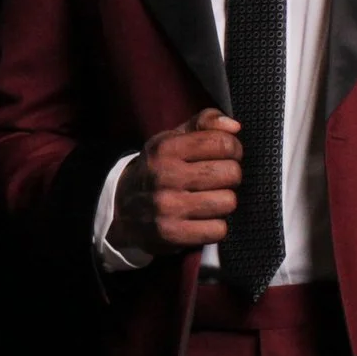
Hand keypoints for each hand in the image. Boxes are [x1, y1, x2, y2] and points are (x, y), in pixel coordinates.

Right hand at [108, 109, 243, 259]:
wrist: (121, 209)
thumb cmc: (159, 169)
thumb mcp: (174, 138)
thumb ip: (205, 122)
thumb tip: (235, 127)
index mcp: (166, 147)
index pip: (223, 143)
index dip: (233, 150)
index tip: (225, 156)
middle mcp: (165, 175)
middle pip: (231, 173)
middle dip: (230, 177)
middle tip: (217, 180)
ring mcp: (167, 206)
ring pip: (227, 202)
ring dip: (223, 202)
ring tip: (210, 199)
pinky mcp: (171, 234)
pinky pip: (217, 230)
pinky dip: (215, 227)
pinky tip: (203, 220)